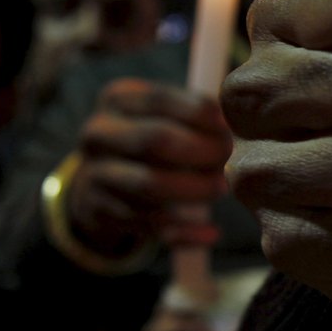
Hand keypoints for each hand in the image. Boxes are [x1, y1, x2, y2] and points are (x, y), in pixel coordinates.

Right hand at [66, 79, 232, 256]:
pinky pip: (149, 223)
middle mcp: (98, 133)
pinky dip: (185, 230)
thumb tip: (236, 124)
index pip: (160, 100)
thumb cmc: (150, 138)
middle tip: (228, 158)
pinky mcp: (100, 212)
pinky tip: (211, 232)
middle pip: (155, 140)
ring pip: (150, 185)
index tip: (228, 126)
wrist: (101, 179)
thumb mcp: (161, 113)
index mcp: (117, 98)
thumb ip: (195, 112)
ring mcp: (95, 174)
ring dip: (194, 190)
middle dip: (201, 151)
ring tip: (221, 189)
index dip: (200, 113)